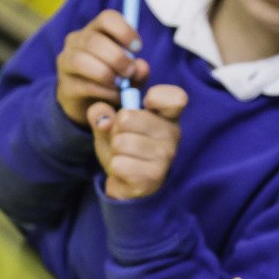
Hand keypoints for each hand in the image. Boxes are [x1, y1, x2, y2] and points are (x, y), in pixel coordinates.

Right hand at [55, 9, 148, 124]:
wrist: (95, 108)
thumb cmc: (115, 82)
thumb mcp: (131, 75)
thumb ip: (138, 70)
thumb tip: (141, 66)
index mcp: (95, 30)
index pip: (107, 18)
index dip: (124, 31)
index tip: (137, 48)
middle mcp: (76, 41)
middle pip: (93, 40)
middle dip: (116, 57)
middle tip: (130, 72)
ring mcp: (66, 63)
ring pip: (81, 60)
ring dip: (106, 73)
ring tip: (120, 84)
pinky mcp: (65, 86)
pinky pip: (83, 85)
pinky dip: (104, 91)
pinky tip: (115, 96)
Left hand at [89, 83, 186, 199]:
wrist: (126, 182)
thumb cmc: (124, 147)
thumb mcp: (111, 124)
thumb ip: (102, 113)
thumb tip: (103, 119)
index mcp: (168, 117)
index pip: (176, 98)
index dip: (156, 97)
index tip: (145, 104)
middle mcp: (172, 135)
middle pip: (127, 118)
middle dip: (115, 129)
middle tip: (124, 139)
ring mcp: (165, 157)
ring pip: (120, 143)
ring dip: (115, 151)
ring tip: (124, 156)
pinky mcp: (153, 177)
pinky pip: (119, 164)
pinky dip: (115, 167)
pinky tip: (125, 171)